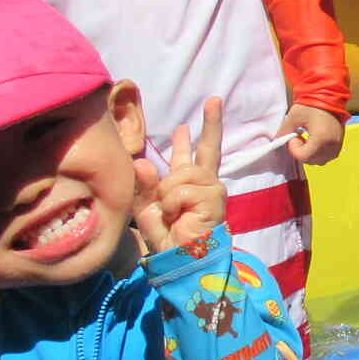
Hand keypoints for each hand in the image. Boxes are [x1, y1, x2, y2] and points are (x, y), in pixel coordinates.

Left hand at [133, 98, 226, 253]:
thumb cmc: (166, 238)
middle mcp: (204, 184)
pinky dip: (173, 203)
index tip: (203, 111)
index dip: (198, 133)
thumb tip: (144, 161)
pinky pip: (183, 189)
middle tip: (214, 100)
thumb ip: (146, 185)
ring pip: (184, 172)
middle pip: (208, 149)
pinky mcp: (213, 198)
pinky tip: (178, 216)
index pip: (196, 153)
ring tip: (171, 210)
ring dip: (169, 191)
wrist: (179, 259)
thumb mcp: (148, 208)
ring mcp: (212, 190)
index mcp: (189, 184)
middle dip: (211, 123)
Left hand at [278, 104, 343, 166]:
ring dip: (311, 154)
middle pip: (311, 160)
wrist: (329, 96)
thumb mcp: (294, 116)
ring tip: (307, 139)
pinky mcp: (340, 143)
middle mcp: (331, 145)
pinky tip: (315, 140)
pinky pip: (328, 156)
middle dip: (302, 152)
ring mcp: (337, 145)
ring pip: (320, 160)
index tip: (294, 136)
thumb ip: (284, 131)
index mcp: (321, 139)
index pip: (303, 157)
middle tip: (299, 137)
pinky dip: (319, 152)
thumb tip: (277, 140)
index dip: (294, 149)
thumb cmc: (311, 105)